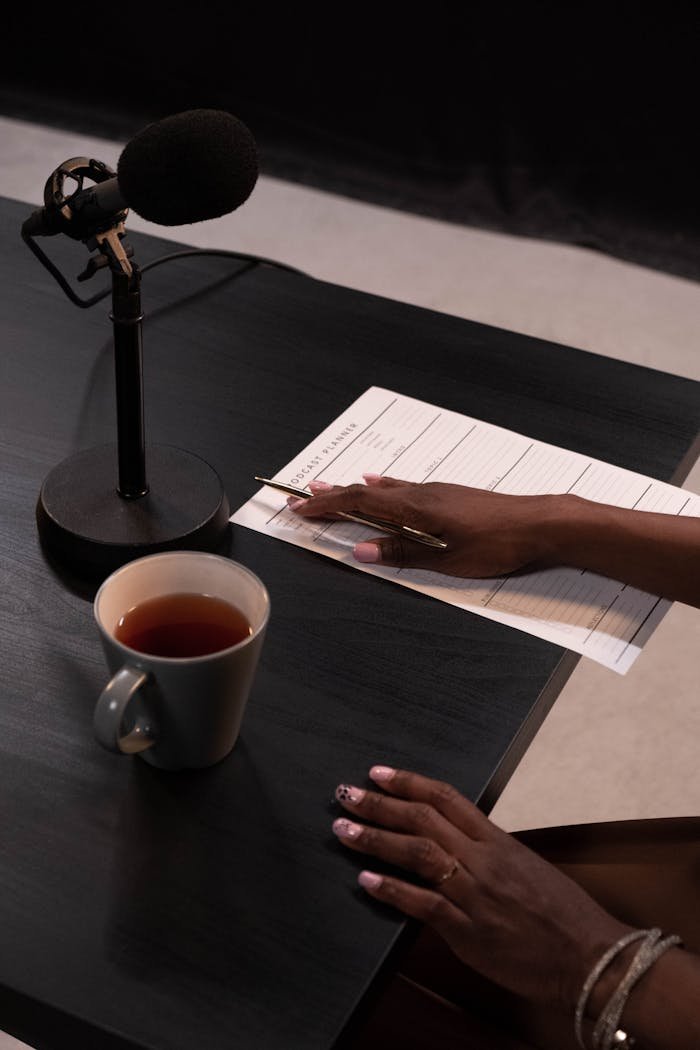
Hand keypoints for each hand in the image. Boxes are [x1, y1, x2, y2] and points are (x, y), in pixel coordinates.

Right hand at [289, 475, 563, 576]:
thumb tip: (361, 551)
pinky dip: (381, 487)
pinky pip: (402, 487)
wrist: (538, 523)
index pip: (357, 504)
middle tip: (300, 496)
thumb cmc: (498, 543)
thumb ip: (401, 553)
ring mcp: (435, 492)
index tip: (299, 508)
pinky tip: (381, 484)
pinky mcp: (448, 496)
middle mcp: (420, 494)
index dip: (325, 506)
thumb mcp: (446, 559)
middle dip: (330, 496)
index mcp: (414, 509)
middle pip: (364, 492)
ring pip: (382, 488)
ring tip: (329, 487)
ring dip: (352, 490)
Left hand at [332, 766, 630, 1010]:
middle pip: (423, 820)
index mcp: (498, 841)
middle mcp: (483, 860)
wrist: (590, 957)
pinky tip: (366, 881)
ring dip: (376, 839)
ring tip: (343, 830)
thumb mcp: (526, 868)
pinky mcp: (469, 931)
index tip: (378, 773)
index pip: (446, 798)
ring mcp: (475, 894)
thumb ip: (488, 853)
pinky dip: (392, 890)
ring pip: (418, 854)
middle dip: (380, 805)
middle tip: (346, 794)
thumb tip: (453, 844)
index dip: (409, 782)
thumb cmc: (563, 914)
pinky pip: (424, 904)